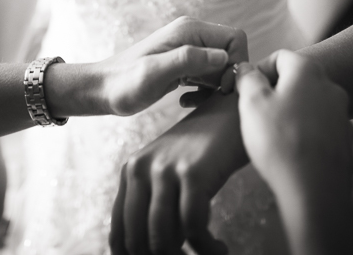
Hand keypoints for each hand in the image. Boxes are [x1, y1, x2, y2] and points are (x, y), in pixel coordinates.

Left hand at [100, 15, 247, 115]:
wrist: (103, 89)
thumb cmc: (125, 82)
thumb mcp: (154, 72)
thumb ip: (188, 60)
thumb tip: (223, 56)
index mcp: (190, 30)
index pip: (235, 38)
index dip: (236, 63)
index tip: (222, 88)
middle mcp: (192, 35)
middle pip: (231, 52)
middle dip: (228, 78)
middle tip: (210, 99)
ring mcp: (188, 49)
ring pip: (222, 66)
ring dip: (216, 87)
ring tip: (193, 101)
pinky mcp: (184, 65)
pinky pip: (210, 75)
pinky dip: (206, 90)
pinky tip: (187, 101)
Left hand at [110, 90, 246, 254]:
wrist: (233, 112)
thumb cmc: (204, 150)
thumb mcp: (169, 172)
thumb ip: (153, 204)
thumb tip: (150, 252)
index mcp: (131, 171)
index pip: (119, 234)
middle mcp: (141, 168)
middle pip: (138, 241)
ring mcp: (166, 169)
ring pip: (163, 239)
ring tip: (209, 253)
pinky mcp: (193, 172)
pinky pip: (193, 228)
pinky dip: (207, 248)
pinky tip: (220, 249)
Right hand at [236, 50, 352, 203]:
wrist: (315, 190)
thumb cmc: (280, 141)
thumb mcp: (251, 103)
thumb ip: (248, 78)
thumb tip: (247, 69)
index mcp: (307, 70)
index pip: (280, 56)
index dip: (260, 70)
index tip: (248, 89)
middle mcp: (330, 86)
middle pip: (297, 79)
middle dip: (276, 91)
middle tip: (258, 112)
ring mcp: (342, 113)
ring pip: (310, 103)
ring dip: (293, 111)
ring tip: (275, 133)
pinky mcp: (346, 139)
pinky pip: (321, 126)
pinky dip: (307, 130)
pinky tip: (294, 148)